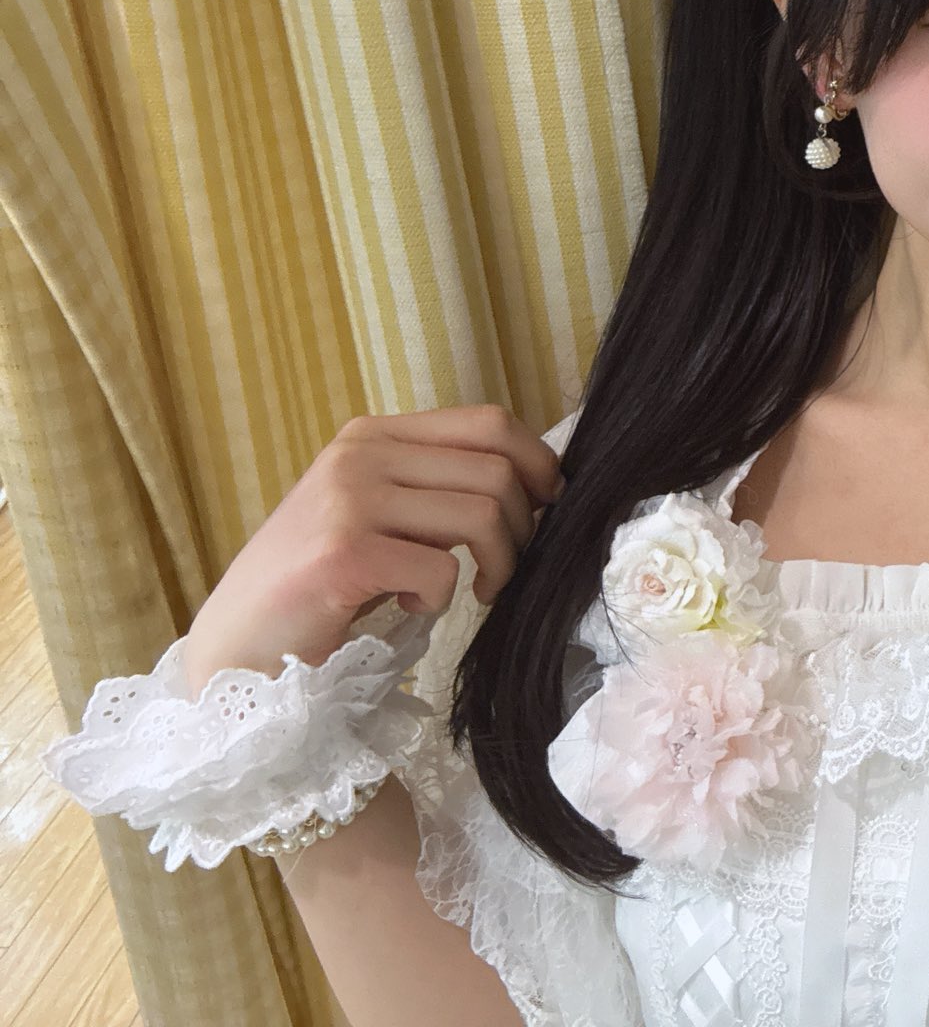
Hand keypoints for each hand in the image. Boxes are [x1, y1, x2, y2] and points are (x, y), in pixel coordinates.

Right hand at [181, 404, 564, 694]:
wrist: (238, 650)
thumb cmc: (323, 588)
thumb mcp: (382, 515)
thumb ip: (438, 489)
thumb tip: (537, 485)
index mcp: (374, 435)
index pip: (489, 422)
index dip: (537, 463)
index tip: (548, 506)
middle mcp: (359, 454)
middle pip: (496, 469)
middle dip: (524, 527)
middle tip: (504, 569)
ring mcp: (347, 499)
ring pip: (482, 513)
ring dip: (498, 564)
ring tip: (476, 592)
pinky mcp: (342, 553)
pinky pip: (442, 570)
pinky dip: (443, 600)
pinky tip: (412, 609)